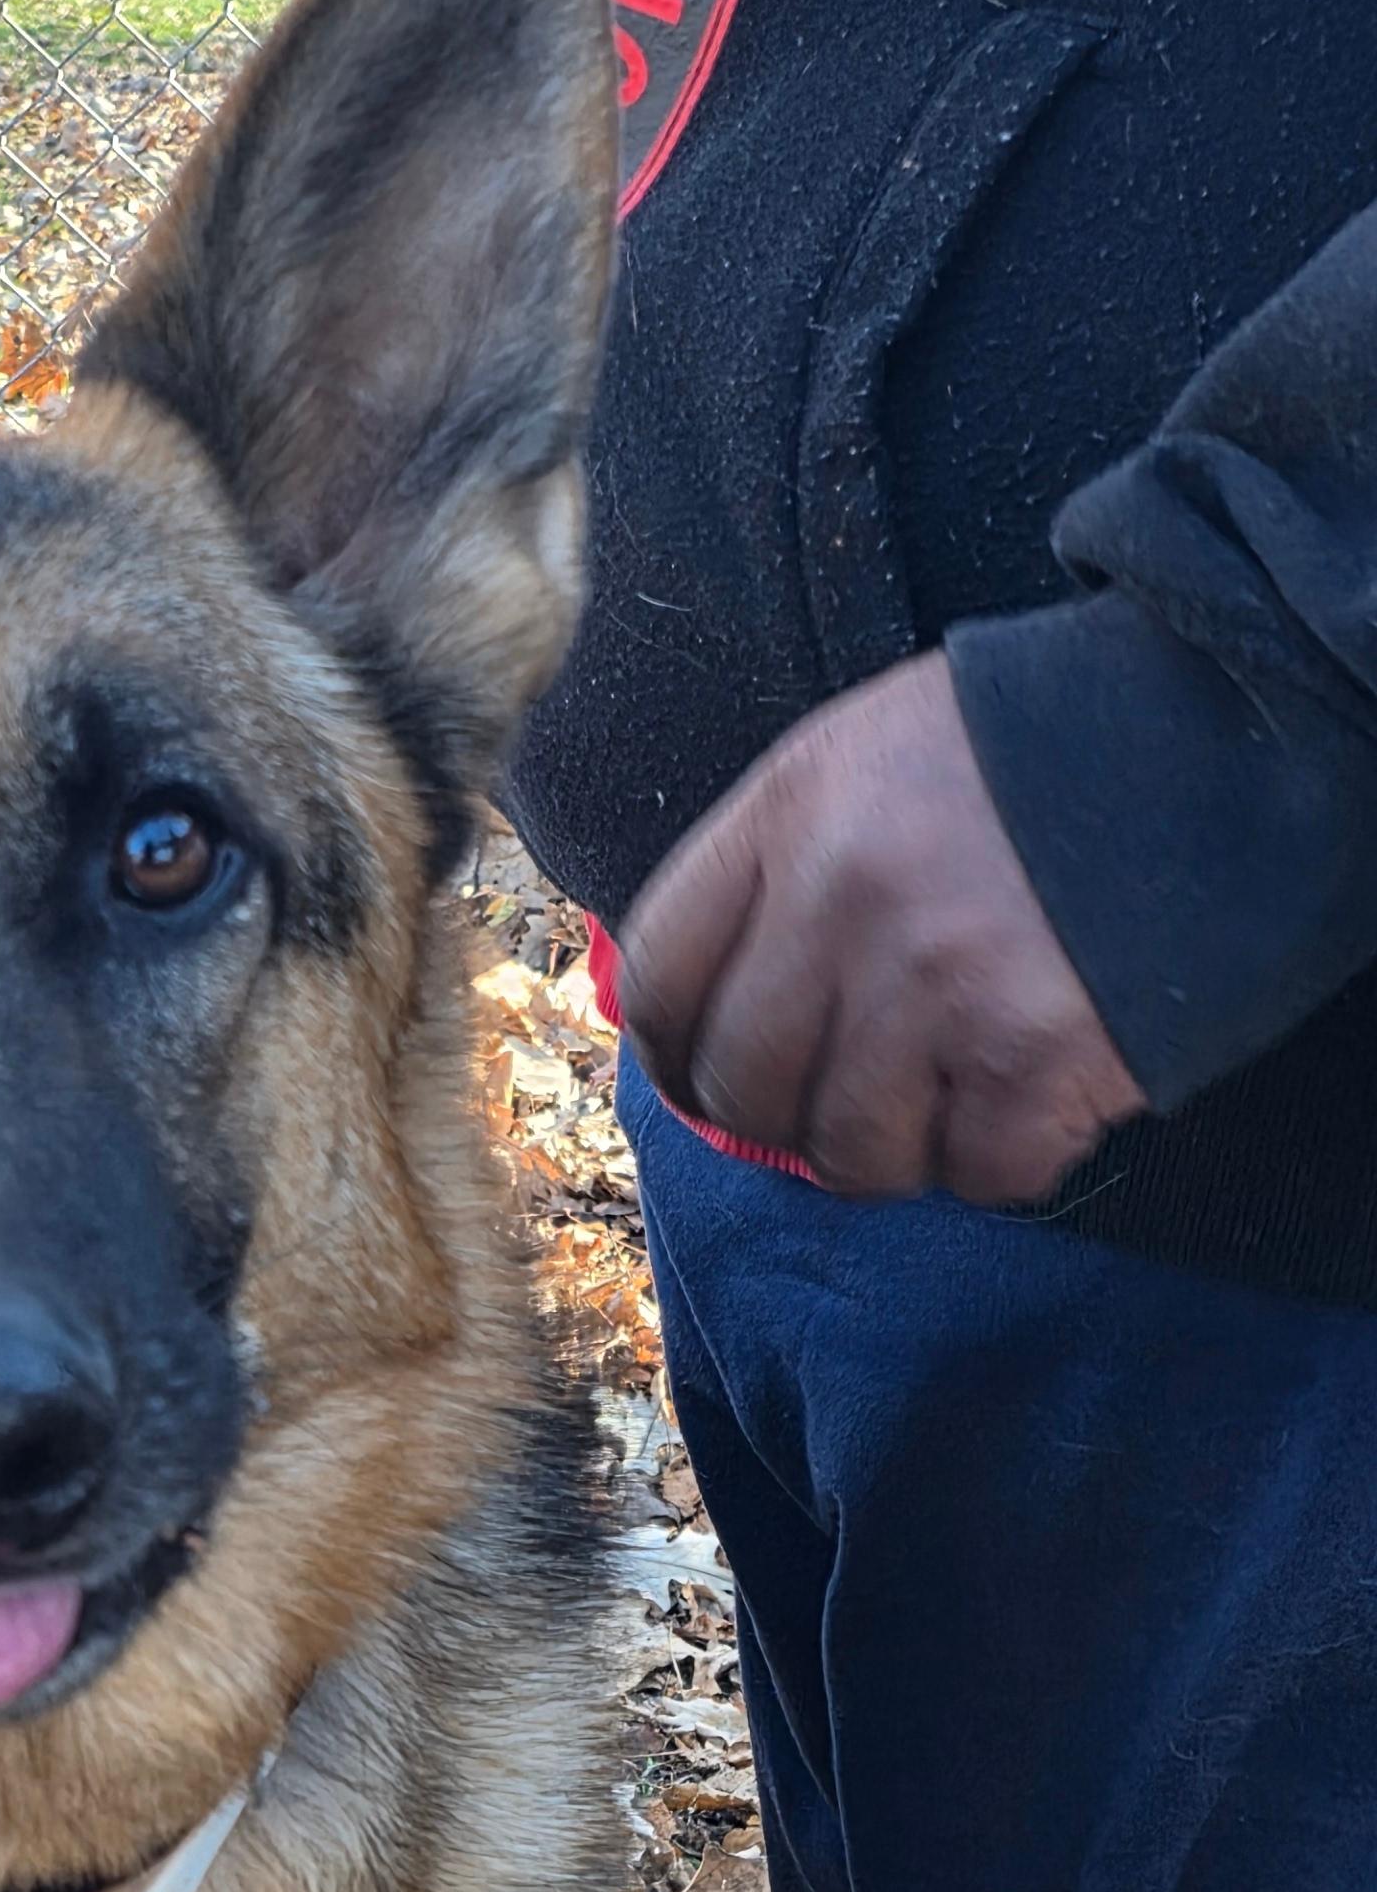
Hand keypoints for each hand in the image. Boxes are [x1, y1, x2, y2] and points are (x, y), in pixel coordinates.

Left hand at [617, 650, 1150, 1201]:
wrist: (1229, 720)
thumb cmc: (1038, 753)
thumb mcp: (872, 760)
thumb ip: (780, 872)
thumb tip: (708, 1018)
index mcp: (793, 810)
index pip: (662, 977)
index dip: (675, 1053)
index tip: (705, 1079)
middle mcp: (847, 897)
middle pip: (742, 1087)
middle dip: (784, 1117)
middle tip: (847, 1096)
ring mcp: (940, 981)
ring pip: (849, 1153)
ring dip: (895, 1146)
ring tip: (949, 1089)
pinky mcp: (1036, 1053)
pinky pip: (976, 1171)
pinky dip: (1002, 1156)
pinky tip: (1034, 1091)